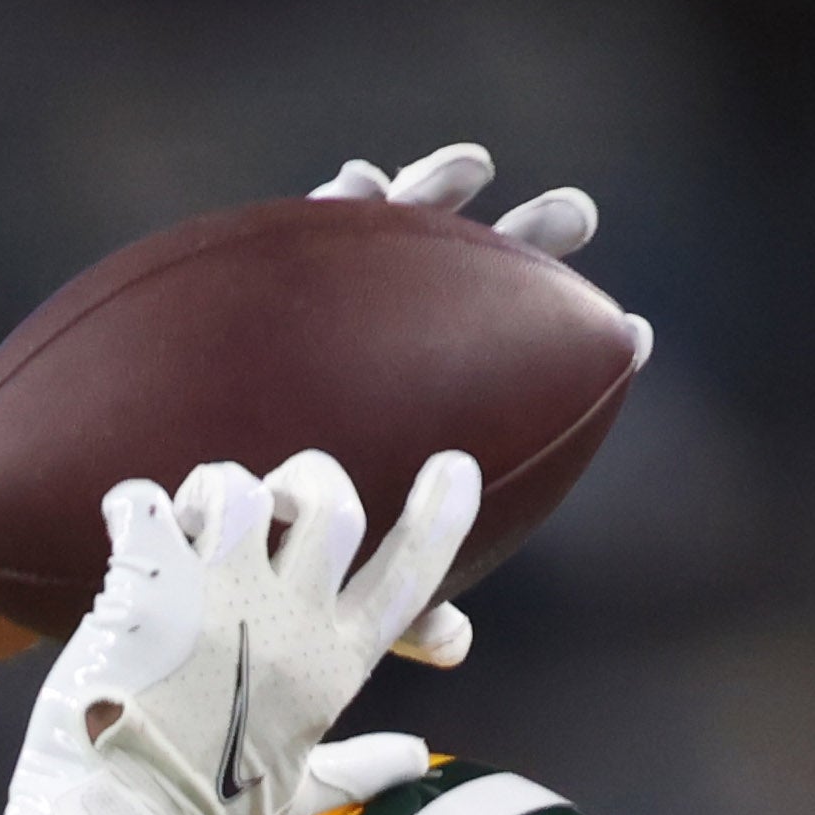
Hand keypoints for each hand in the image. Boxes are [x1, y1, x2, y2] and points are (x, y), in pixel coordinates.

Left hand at [0, 451, 472, 814]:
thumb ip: (360, 767)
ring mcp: (217, 594)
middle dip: (311, 481)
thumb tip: (416, 758)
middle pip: (333, 505)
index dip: (441, 517)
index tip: (455, 469)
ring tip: (198, 517)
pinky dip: (136, 503)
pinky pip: (148, 502)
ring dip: (221, 489)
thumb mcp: (297, 795)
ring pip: (243, 489)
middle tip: (281, 500)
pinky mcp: (149, 583)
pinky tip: (130, 524)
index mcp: (331, 667)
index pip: (408, 578)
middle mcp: (286, 619)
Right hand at [306, 144, 646, 667]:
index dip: (589, 352)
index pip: (526, 375)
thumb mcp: (337, 588)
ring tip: (476, 170)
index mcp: (437, 415)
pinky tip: (363, 181)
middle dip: (535, 242)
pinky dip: (345, 200)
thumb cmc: (263, 560)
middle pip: (485, 287)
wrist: (176, 505)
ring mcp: (345, 307)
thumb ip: (396, 610)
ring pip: (411, 236)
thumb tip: (457, 644)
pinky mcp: (280, 279)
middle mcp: (399, 353)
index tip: (638, 336)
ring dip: (443, 190)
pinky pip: (316, 231)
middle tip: (576, 221)